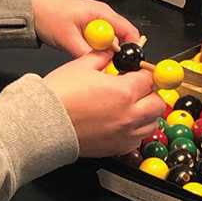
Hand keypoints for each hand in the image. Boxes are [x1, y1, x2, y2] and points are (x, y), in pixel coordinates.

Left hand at [32, 0, 139, 57]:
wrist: (31, 7)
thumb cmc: (48, 13)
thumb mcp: (68, 37)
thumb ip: (86, 52)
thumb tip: (99, 66)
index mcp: (102, 13)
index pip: (129, 31)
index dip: (131, 49)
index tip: (126, 64)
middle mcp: (102, 17)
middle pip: (120, 40)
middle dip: (115, 55)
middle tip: (105, 66)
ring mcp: (94, 23)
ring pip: (107, 44)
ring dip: (101, 53)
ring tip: (88, 58)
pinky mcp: (86, 30)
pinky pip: (96, 44)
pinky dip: (92, 51)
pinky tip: (81, 53)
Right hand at [44, 50, 167, 157]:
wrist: (43, 123)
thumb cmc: (60, 95)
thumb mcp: (81, 65)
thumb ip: (103, 57)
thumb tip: (112, 52)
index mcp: (124, 91)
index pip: (148, 78)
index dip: (142, 73)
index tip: (135, 73)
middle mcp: (129, 114)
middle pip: (158, 103)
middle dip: (150, 94)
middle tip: (137, 90)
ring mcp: (124, 133)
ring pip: (152, 124)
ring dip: (146, 114)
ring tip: (131, 108)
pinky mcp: (116, 148)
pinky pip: (137, 140)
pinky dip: (135, 132)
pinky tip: (122, 124)